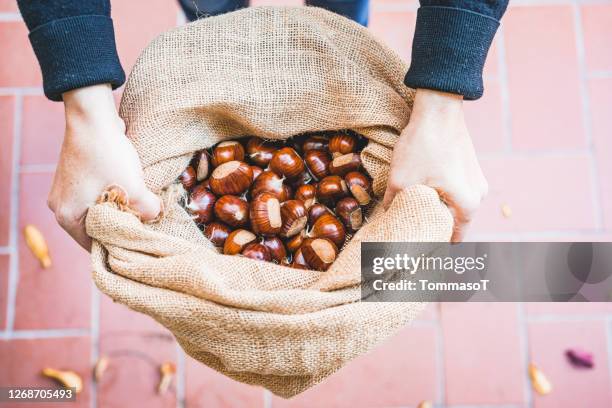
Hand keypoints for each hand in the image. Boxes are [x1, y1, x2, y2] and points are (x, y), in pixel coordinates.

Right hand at [48, 84, 160, 249]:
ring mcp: (67, 191)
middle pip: (96, 230)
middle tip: (145, 227)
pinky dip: (114, 198)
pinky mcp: (77, 178)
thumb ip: (147, 211)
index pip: (95, 245)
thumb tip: (155, 217)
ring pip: (99, 212)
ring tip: (141, 210)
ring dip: (120, 212)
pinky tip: (131, 193)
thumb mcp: (134, 189)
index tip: (141, 243)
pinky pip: (97, 197)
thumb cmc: (109, 155)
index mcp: (68, 217)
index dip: (120, 246)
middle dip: (121, 228)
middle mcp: (61, 207)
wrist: (93, 117)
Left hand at [382, 88, 487, 241]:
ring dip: (434, 210)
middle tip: (410, 234)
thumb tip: (385, 222)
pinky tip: (421, 193)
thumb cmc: (423, 146)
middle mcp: (479, 196)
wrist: (438, 107)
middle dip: (431, 229)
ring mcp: (476, 181)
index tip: (416, 250)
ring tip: (412, 214)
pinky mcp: (469, 167)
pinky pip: (454, 190)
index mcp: (468, 206)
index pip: (451, 239)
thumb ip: (394, 207)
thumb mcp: (401, 182)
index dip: (432, 246)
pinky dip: (439, 195)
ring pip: (452, 205)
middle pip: (452, 223)